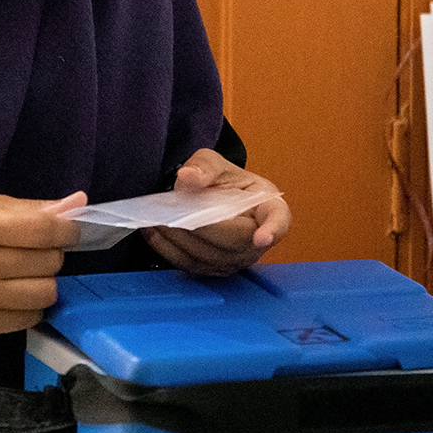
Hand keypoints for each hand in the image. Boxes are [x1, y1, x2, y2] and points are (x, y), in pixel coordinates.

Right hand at [0, 192, 85, 336]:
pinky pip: (31, 318)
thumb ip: (30, 208)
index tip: (69, 231)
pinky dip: (31, 305)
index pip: (41, 230)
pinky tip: (13, 294)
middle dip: (50, 254)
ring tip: (25, 274)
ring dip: (44, 281)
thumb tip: (78, 203)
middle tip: (32, 252)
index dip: (66, 230)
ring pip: (46, 292)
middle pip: (48, 262)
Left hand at [142, 150, 290, 277]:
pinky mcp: (217, 269)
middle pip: (234, 241)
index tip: (262, 237)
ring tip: (156, 220)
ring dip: (180, 240)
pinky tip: (154, 233)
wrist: (215, 199)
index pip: (277, 219)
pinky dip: (170, 250)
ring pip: (211, 257)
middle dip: (201, 228)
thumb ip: (204, 167)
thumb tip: (187, 178)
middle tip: (172, 213)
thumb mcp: (215, 163)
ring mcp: (239, 258)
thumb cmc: (224, 181)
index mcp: (269, 207)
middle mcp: (259, 239)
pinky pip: (193, 266)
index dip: (272, 230)